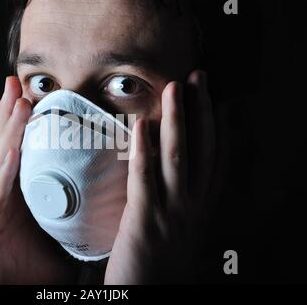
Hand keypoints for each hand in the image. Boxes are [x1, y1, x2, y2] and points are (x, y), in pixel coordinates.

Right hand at [0, 76, 77, 283]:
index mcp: (19, 194)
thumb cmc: (30, 272)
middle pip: (5, 145)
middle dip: (10, 113)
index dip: (26, 124)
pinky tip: (11, 148)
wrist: (8, 297)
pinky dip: (3, 169)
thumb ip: (75, 216)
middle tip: (17, 82)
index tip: (38, 96)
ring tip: (16, 99)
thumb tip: (106, 203)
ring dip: (7, 129)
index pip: (22, 151)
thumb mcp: (58, 236)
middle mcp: (1, 194)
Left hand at [105, 70, 214, 283]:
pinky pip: (146, 180)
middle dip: (201, 112)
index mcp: (199, 208)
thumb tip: (168, 172)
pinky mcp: (145, 222)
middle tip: (197, 77)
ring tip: (174, 88)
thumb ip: (176, 201)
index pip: (215, 160)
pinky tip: (142, 126)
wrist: (149, 296)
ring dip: (177, 120)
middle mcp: (192, 206)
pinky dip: (145, 151)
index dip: (218, 127)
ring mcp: (171, 213)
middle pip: (203, 150)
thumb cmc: (159, 264)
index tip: (216, 99)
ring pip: (178, 158)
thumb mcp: (177, 229)